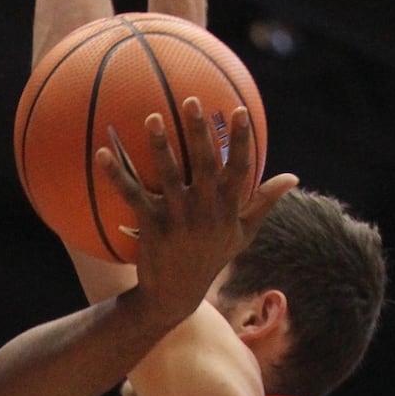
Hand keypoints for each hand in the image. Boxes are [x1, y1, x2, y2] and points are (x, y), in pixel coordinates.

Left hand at [98, 97, 298, 322]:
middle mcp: (205, 211)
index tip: (239, 110)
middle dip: (199, 132)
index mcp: (227, 209)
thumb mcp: (242, 234)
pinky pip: (132, 195)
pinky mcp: (151, 226)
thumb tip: (292, 177)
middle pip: (204, 165)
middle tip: (191, 101)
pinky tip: (102, 154)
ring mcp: (177, 218)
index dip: (240, 140)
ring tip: (152, 118)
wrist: (175, 294)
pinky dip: (116, 175)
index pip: (239, 169)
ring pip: (169, 176)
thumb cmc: (211, 259)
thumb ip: (263, 203)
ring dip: (160, 146)